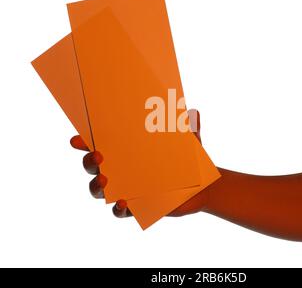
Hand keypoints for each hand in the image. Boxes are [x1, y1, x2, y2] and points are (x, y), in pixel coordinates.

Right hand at [70, 109, 208, 217]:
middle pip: (92, 167)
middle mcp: (121, 170)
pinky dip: (118, 209)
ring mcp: (126, 188)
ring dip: (96, 185)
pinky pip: (119, 211)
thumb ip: (189, 128)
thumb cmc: (187, 159)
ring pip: (99, 190)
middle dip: (89, 161)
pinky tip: (122, 202)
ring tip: (104, 179)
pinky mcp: (136, 207)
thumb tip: (194, 112)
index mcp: (127, 151)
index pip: (100, 144)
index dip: (84, 142)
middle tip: (98, 155)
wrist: (202, 186)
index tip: (77, 139)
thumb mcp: (189, 142)